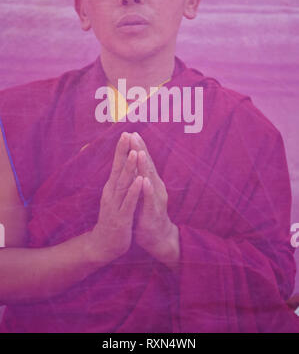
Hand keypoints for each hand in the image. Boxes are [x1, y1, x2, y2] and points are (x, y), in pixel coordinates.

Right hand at [89, 132, 141, 264]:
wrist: (103, 245)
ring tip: (134, 153)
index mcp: (112, 188)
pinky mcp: (121, 218)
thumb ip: (118, 182)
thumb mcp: (115, 197)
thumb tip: (122, 165)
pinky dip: (134, 191)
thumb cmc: (113, 218)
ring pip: (123, 184)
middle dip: (123, 152)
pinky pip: (129, 202)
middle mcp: (111, 193)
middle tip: (126, 134)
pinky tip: (139, 181)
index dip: (121, 149)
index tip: (126, 133)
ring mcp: (115, 205)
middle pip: (118, 169)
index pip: (116, 165)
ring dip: (129, 168)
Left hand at [130, 132, 179, 267]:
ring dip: (144, 165)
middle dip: (140, 149)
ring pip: (149, 178)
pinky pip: (150, 199)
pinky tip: (145, 181)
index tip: (130, 133)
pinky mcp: (154, 211)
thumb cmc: (146, 213)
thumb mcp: (140, 192)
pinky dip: (147, 189)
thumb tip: (131, 161)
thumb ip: (138, 178)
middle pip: (147, 165)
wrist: (157, 237)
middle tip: (134, 135)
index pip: (143, 161)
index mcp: (150, 181)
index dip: (137, 147)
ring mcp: (156, 198)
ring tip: (138, 152)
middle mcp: (155, 186)